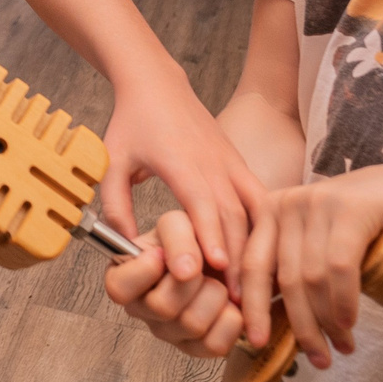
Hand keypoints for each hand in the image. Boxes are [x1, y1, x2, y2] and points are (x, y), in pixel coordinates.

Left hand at [98, 68, 264, 281]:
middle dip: (237, 255)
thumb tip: (125, 249)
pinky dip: (268, 225)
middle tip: (239, 297)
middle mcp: (211, 162)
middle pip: (233, 213)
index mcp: (180, 161)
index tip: (217, 267)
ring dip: (256, 245)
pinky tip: (270, 255)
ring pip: (254, 207)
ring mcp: (230, 161)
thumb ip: (115, 205)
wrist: (157, 84)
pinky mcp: (239, 163)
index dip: (210, 235)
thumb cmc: (132, 124)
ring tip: (256, 285)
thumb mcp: (112, 162)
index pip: (201, 202)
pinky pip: (261, 197)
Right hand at [101, 210, 250, 358]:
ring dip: (215, 295)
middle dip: (191, 279)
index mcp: (123, 278)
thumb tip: (185, 270)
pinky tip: (224, 304)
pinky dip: (230, 319)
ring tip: (212, 283)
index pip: (119, 288)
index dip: (145, 271)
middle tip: (196, 266)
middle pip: (163, 307)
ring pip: (193, 324)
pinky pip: (216, 345)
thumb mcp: (177, 224)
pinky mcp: (196, 349)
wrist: (218, 255)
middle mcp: (141, 310)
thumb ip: (176, 236)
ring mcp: (168, 333)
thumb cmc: (190, 240)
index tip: (160, 255)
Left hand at [244, 161, 382, 368]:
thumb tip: (272, 319)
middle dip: (299, 326)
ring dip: (327, 322)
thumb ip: (297, 265)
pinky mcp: (353, 208)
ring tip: (342, 347)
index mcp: (272, 208)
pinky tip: (349, 323)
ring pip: (312, 278)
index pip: (252, 265)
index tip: (258, 342)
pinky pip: (339, 267)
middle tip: (317, 359)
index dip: (253, 307)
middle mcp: (289, 201)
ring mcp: (320, 200)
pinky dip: (342, 301)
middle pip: (283, 277)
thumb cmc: (375, 227)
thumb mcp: (325, 241)